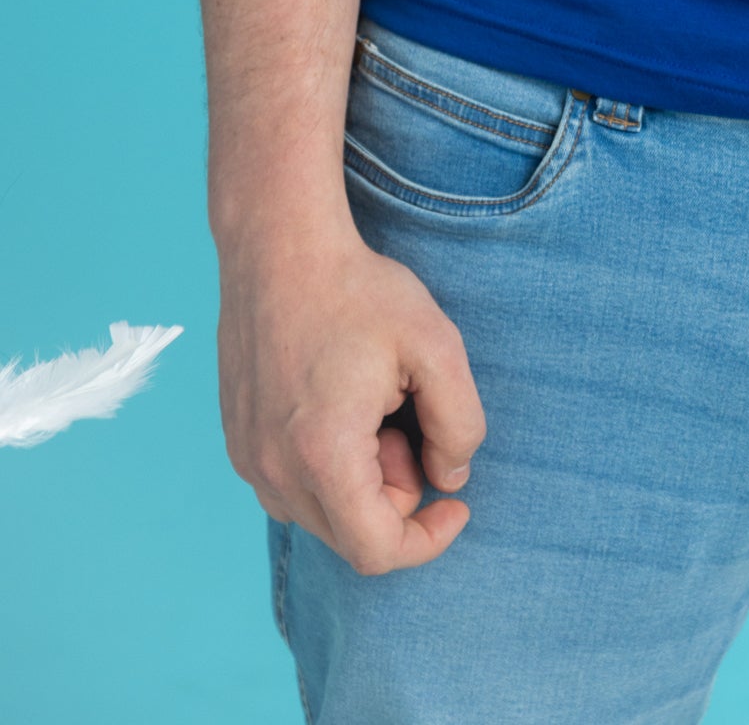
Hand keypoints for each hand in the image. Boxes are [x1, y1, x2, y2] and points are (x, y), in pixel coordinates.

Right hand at [217, 225, 485, 572]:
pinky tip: (339, 401)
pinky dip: (328, 465)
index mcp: (323, 455)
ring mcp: (248, 460)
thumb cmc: (359, 291)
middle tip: (405, 414)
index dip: (428, 541)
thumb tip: (449, 478)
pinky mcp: (238, 444)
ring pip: (322, 513)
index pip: (376, 551)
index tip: (458, 504)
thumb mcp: (436, 345)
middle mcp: (273, 471)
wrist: (280, 248)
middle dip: (396, 492)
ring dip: (362, 479)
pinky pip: (293, 487)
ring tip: (371, 403)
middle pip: (352, 533)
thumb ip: (460, 422)